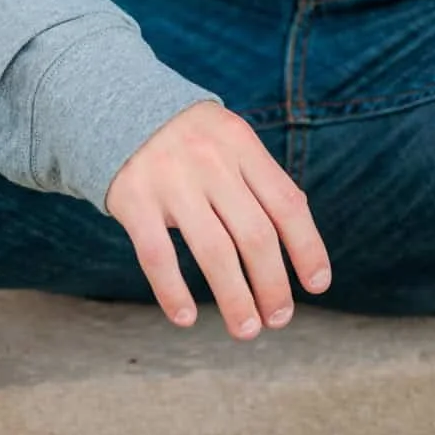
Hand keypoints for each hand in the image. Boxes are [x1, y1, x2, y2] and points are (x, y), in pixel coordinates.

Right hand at [104, 100, 332, 340]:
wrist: (117, 104)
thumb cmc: (189, 136)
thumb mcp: (230, 138)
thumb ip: (261, 177)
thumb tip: (301, 227)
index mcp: (241, 144)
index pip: (286, 202)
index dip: (307, 247)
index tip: (317, 284)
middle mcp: (211, 160)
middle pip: (255, 234)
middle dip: (273, 285)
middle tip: (279, 318)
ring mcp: (171, 180)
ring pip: (213, 251)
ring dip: (235, 298)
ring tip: (246, 329)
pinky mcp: (134, 199)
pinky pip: (157, 255)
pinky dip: (172, 291)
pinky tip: (186, 318)